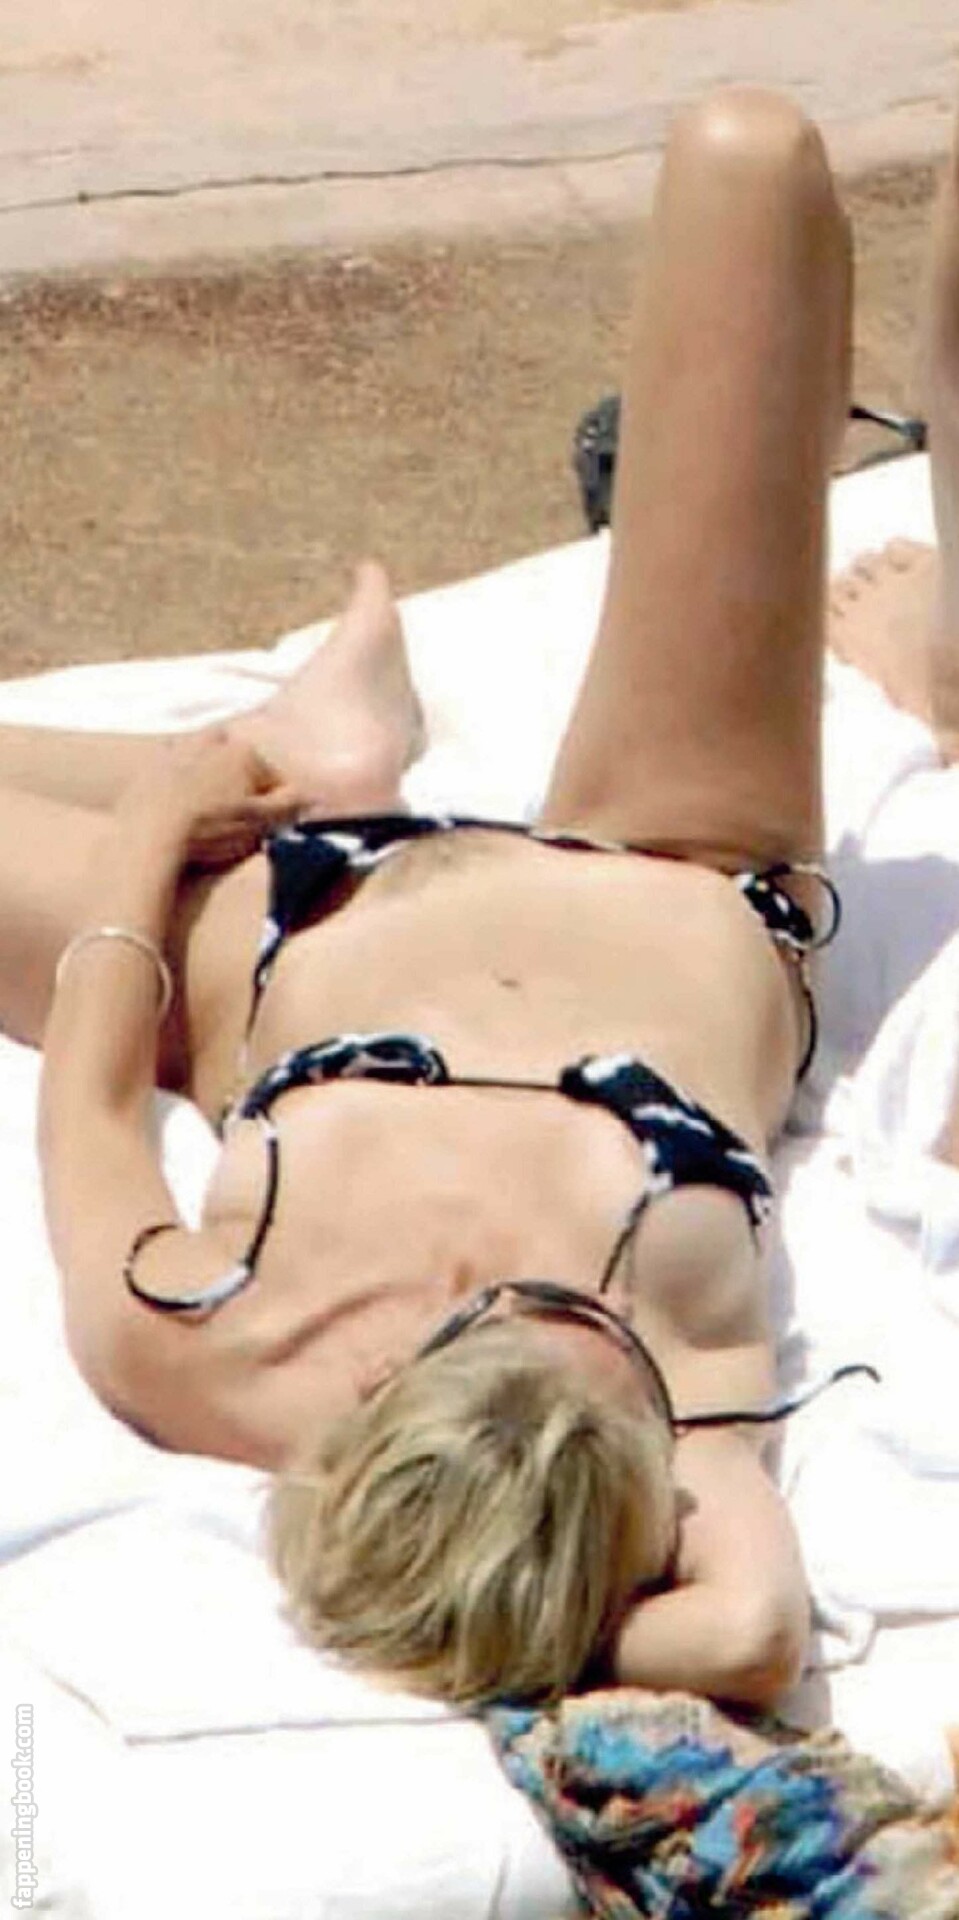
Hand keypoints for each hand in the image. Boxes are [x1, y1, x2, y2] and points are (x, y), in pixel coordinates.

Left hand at [114, 727, 302, 869]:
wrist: (147, 834)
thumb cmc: (210, 829)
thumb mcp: (260, 824)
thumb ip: (289, 806)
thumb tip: (310, 792)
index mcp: (245, 754)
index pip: (274, 778)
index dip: (276, 804)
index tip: (268, 826)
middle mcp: (214, 742)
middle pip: (240, 761)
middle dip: (242, 780)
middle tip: (237, 812)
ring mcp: (180, 749)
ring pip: (206, 755)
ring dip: (211, 770)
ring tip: (210, 800)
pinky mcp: (150, 764)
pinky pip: (172, 763)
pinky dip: (179, 774)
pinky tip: (178, 795)